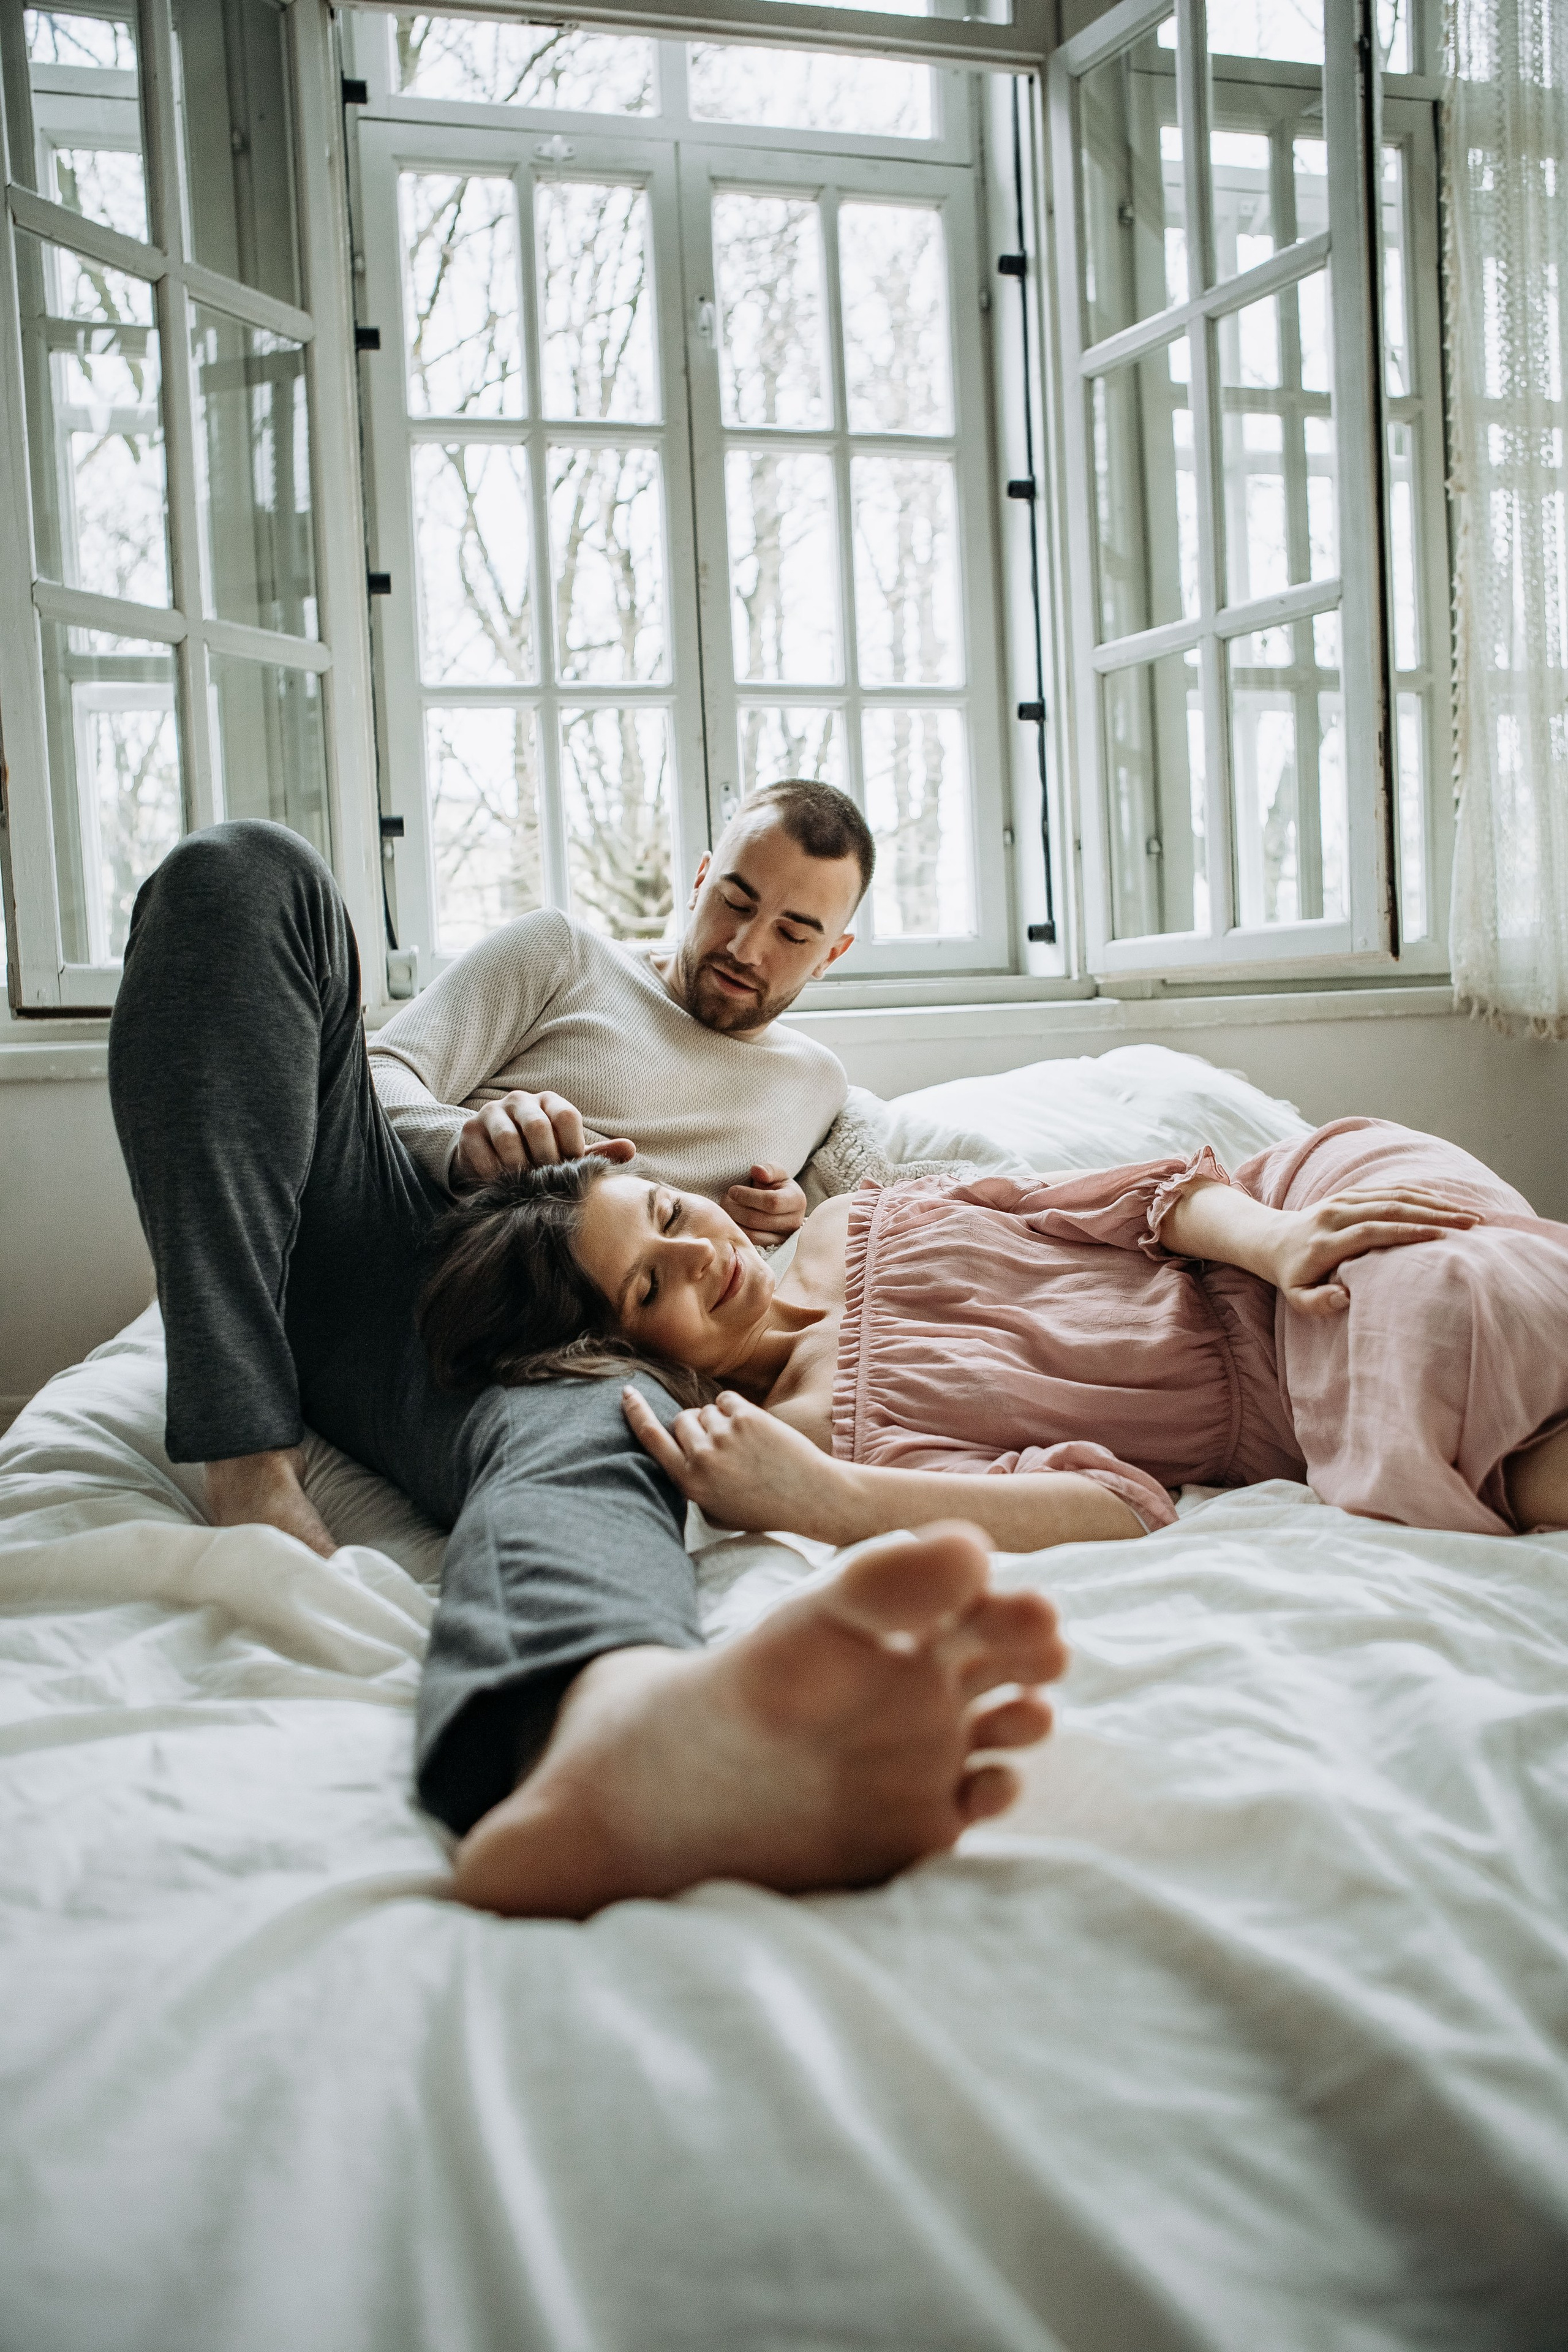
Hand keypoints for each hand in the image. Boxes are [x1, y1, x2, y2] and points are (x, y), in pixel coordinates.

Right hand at [451, 1089, 633, 1190]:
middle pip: (537, 1125)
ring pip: (508, 1138)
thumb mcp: (565, 1152)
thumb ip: (596, 1153)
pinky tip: (502, 1186)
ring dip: (519, 1167)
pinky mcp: (468, 1131)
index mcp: (548, 1102)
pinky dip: (494, 1173)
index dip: (572, 1146)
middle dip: (545, 1159)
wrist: (490, 1156)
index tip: (571, 1170)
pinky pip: (482, 1152)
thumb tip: (630, 1149)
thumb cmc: (536, 1154)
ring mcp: (491, 1113)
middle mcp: (519, 1101)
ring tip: (525, 1186)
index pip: (566, 1115)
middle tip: (547, 1183)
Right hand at [622, 1385, 851, 1540]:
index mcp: (690, 1483)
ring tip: (745, 1445)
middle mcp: (702, 1458)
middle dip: (695, 1425)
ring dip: (720, 1420)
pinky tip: (755, 1431)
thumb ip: (692, 1481)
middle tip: (721, 1443)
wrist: (811, 1498)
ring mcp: (724, 1435)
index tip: (627, 1392)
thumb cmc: (764, 1507)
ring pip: (707, 1410)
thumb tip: (678, 1449)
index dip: (636, 1413)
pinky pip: (728, 1399)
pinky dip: (738, 1409)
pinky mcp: (747, 1418)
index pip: (651, 1439)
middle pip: (681, 1419)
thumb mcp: (716, 1509)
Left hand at [723, 1162, 806, 1242]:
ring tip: (726, 1209)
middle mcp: (794, 1222)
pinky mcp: (771, 1248)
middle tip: (724, 1199)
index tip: (732, 1190)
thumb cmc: (774, 1185)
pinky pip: (749, 1245)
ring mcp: (783, 1239)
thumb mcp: (774, 1172)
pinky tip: (731, 1221)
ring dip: (733, 1221)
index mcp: (797, 1200)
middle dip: (735, 1208)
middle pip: (758, 1219)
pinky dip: (736, 1233)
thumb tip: (757, 1171)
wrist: (777, 1204)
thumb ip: (768, 1169)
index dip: (748, 1196)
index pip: (772, 1202)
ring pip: (752, 1235)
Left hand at [1268, 1184, 1481, 1315]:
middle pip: (1388, 1208)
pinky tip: (1446, 1203)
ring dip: (1433, 1202)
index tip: (1440, 1238)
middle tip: (1469, 1223)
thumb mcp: (1297, 1298)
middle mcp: (1334, 1214)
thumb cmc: (1292, 1276)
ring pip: (1393, 1195)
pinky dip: (1419, 1194)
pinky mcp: (1350, 1193)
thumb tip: (1346, 1297)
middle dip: (1432, 1214)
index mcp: (1324, 1242)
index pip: (1370, 1232)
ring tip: (1469, 1214)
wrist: (1272, 1240)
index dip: (1405, 1232)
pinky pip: (1389, 1189)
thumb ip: (1318, 1302)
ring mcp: (1343, 1200)